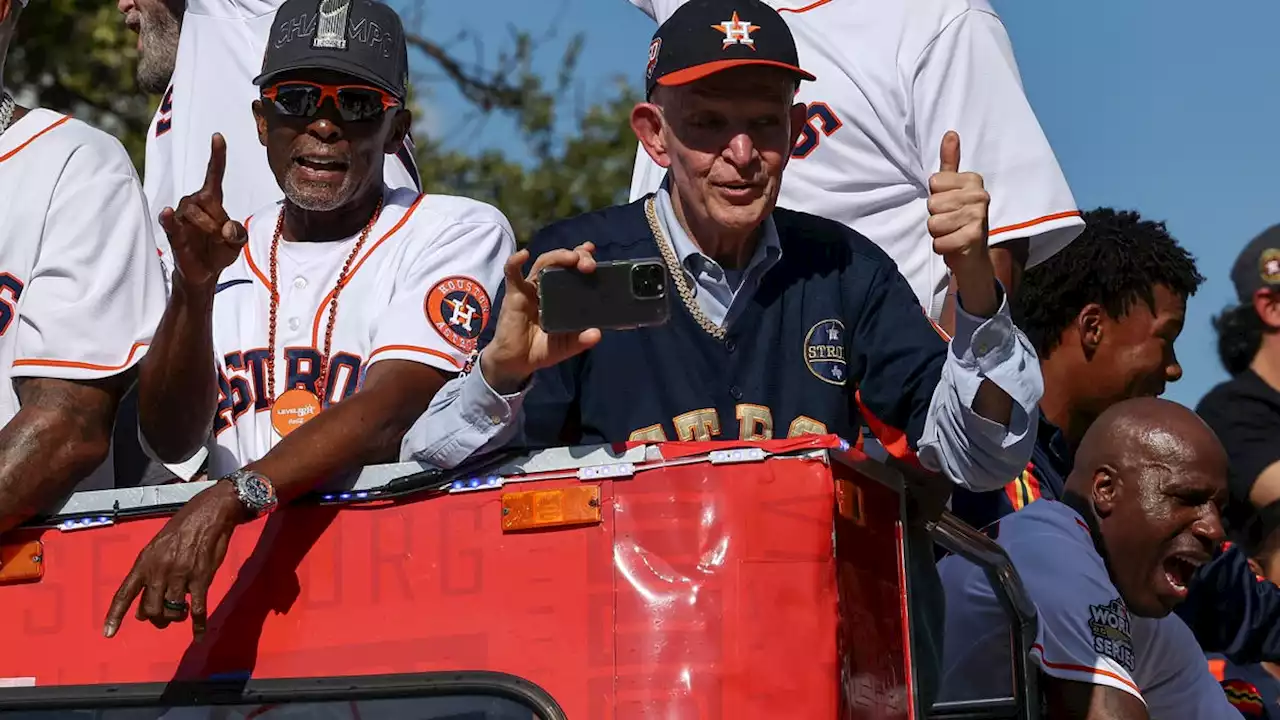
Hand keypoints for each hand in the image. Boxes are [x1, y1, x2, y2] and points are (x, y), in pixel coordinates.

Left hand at [103, 481, 244, 639]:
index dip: (115, 615)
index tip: (107, 634)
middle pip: (150, 610)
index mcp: (144, 562)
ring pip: (171, 612)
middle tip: (163, 616)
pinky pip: (197, 609)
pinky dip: (198, 624)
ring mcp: (180, 576)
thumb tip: (148, 599)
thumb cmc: (182, 527)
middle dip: (156, 618)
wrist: (209, 515)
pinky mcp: (201, 579)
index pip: (125, 594)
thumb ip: (151, 571)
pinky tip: (199, 635)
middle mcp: (159, 572)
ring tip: (181, 613)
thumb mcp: (157, 545)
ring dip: (175, 617)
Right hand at [160, 133, 247, 289]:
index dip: (217, 156)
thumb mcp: (238, 243)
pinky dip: (169, 218)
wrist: (205, 273)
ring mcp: (182, 216)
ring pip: (195, 213)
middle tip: (222, 237)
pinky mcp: (173, 232)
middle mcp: (194, 202)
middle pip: (207, 199)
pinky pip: (170, 222)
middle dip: (219, 219)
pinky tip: (168, 212)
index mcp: (212, 201)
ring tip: (212, 242)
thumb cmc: (220, 251)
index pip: (214, 174)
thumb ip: (239, 234)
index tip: (217, 137)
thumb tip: (227, 228)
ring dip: (209, 229)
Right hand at [479, 243, 601, 393]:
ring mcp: (530, 288)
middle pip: (560, 262)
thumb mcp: (567, 345)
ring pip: (543, 263)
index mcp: (561, 294)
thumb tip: (597, 334)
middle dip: (576, 256)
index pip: (572, 269)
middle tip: (588, 264)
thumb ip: (581, 340)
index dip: (582, 257)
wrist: (518, 362)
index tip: (592, 250)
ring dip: (558, 256)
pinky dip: (515, 262)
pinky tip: (523, 255)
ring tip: (572, 258)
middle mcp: (546, 286)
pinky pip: (512, 274)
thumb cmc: (542, 349)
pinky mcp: (514, 294)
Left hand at [927, 131, 996, 317]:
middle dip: (935, 218)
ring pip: (933, 223)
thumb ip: (949, 162)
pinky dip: (942, 248)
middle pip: (932, 203)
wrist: (973, 257)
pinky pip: (939, 242)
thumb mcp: (952, 189)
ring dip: (938, 234)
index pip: (934, 183)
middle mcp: (980, 195)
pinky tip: (954, 246)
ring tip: (952, 233)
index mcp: (974, 180)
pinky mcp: (974, 238)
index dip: (936, 198)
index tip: (949, 206)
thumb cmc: (958, 220)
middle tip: (951, 223)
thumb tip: (950, 133)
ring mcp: (979, 216)